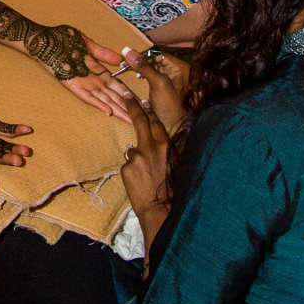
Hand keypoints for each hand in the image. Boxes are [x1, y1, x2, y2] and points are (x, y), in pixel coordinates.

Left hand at [61, 39, 135, 122]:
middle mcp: (93, 80)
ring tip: (130, 120)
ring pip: (104, 100)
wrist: (44, 40)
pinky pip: (88, 97)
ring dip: (117, 110)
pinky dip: (98, 104)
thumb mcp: (87, 44)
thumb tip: (120, 59)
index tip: (142, 103)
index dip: (129, 95)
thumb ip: (103, 53)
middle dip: (127, 108)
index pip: (118, 86)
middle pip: (114, 97)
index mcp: (98, 71)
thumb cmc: (63, 40)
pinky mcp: (73, 85)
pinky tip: (108, 112)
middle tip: (142, 120)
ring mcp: (84, 84)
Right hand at [117, 47, 187, 135]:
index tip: (129, 56)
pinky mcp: (162, 89)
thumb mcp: (158, 83)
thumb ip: (144, 66)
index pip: (158, 54)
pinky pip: (151, 77)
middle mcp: (175, 72)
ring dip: (140, 68)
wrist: (173, 127)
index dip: (143, 54)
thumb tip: (128, 51)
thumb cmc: (170, 106)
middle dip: (140, 61)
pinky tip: (137, 78)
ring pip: (151, 68)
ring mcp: (169, 81)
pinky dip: (142, 76)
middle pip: (154, 60)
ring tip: (129, 69)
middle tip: (125, 63)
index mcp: (178, 68)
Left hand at [118, 88, 171, 237]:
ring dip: (138, 159)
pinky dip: (133, 172)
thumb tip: (165, 142)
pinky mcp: (126, 167)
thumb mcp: (177, 165)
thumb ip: (169, 151)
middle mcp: (150, 146)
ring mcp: (137, 156)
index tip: (144, 102)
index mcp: (166, 145)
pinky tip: (140, 183)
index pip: (155, 122)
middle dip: (133, 106)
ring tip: (147, 176)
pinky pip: (128, 166)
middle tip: (126, 95)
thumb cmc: (173, 189)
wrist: (160, 208)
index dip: (149, 112)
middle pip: (140, 121)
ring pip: (134, 151)